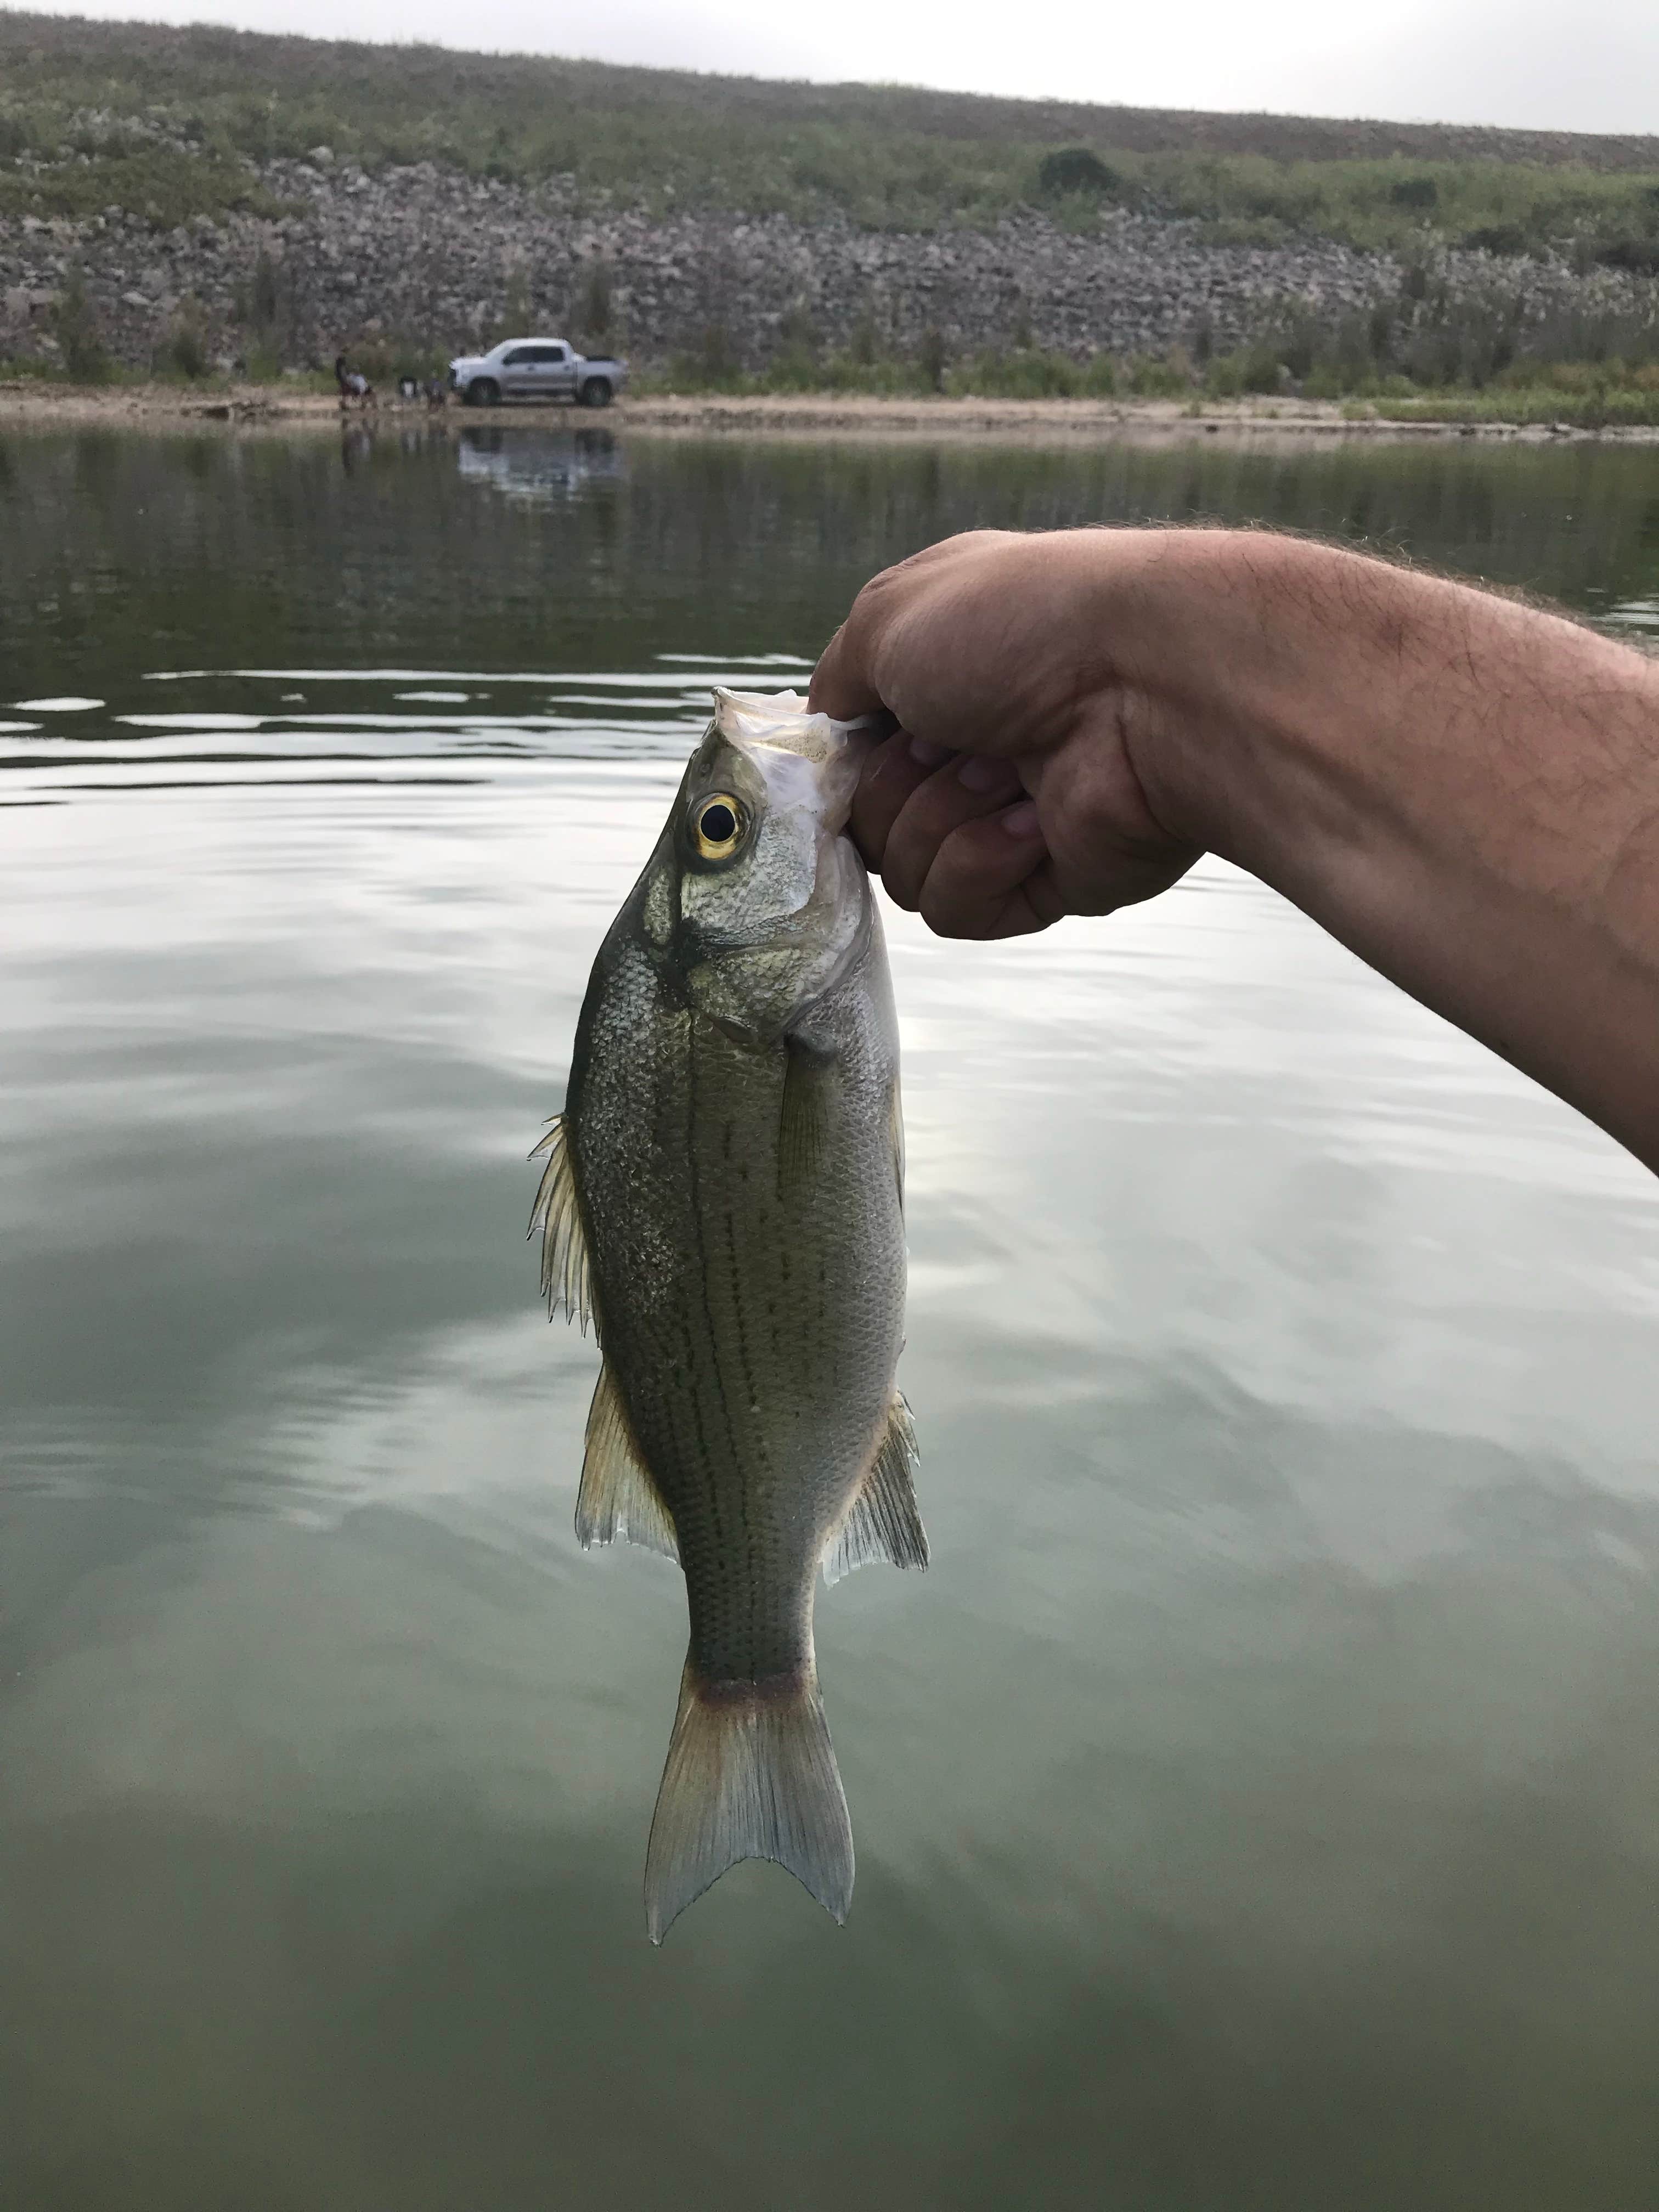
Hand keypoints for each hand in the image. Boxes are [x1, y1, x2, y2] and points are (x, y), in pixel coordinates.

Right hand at [809, 530, 1199, 938]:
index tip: (847, 747)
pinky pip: (957, 909)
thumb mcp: (890, 615)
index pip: (854, 745)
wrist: (1152, 684)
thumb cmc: (1026, 624)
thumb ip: (836, 678)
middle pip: (865, 816)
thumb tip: (827, 733)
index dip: (840, 757)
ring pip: (901, 869)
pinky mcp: (1044, 883)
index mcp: (943, 672)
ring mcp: (1009, 817)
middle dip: (892, 784)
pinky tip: (1032, 822)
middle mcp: (976, 744)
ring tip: (1009, 773)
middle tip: (955, 741)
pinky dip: (980, 864)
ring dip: (939, 817)